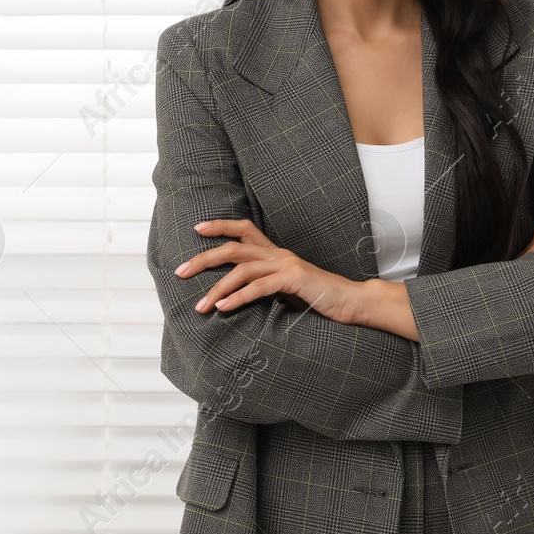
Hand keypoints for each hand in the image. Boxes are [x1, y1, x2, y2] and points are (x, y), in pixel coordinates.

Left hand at [176, 218, 364, 324]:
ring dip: (217, 288)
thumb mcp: (287, 290)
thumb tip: (237, 296)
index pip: (244, 229)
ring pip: (242, 270)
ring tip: (200, 305)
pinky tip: (223, 308)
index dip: (220, 225)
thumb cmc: (319, 298)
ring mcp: (287, 265)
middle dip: (203, 258)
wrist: (353, 302)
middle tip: (180, 271)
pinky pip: (259, 287)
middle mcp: (278, 254)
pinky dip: (238, 297)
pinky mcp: (294, 280)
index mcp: (275, 253)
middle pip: (233, 248)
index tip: (197, 228)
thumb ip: (265, 287)